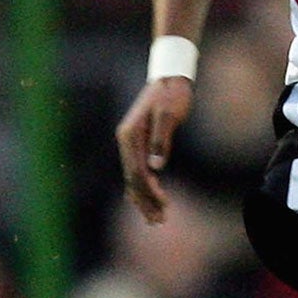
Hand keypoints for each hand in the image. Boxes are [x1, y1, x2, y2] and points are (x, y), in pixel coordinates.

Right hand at [115, 77, 193, 222]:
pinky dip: (142, 186)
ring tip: (156, 218)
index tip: (164, 205)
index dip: (150, 191)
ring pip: (133, 176)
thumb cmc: (172, 94)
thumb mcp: (170, 115)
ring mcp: (130, 141)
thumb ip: (161, 139)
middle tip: (159, 221)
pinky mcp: (138, 141)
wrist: (170, 77)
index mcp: (130, 136)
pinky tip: (146, 199)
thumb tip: (156, 166)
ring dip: (144, 197)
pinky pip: (136, 169)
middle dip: (145, 201)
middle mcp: (126, 140)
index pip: (137, 171)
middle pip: (132, 178)